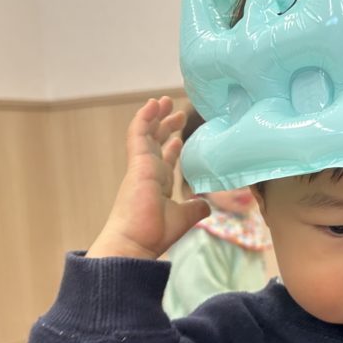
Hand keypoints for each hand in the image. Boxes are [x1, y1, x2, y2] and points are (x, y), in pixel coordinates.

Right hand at [88, 97, 210, 258]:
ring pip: (147, 134)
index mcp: (157, 185)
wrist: (135, 242)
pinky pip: (138, 133)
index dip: (172, 148)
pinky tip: (152, 103)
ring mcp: (141, 166)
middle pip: (156, 143)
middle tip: (178, 112)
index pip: (164, 162)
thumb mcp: (183, 218)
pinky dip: (145, 117)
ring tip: (165, 101)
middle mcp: (148, 173)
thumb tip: (206, 204)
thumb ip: (193, 208)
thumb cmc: (154, 233)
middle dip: (166, 127)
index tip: (179, 138)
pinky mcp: (137, 162)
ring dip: (156, 116)